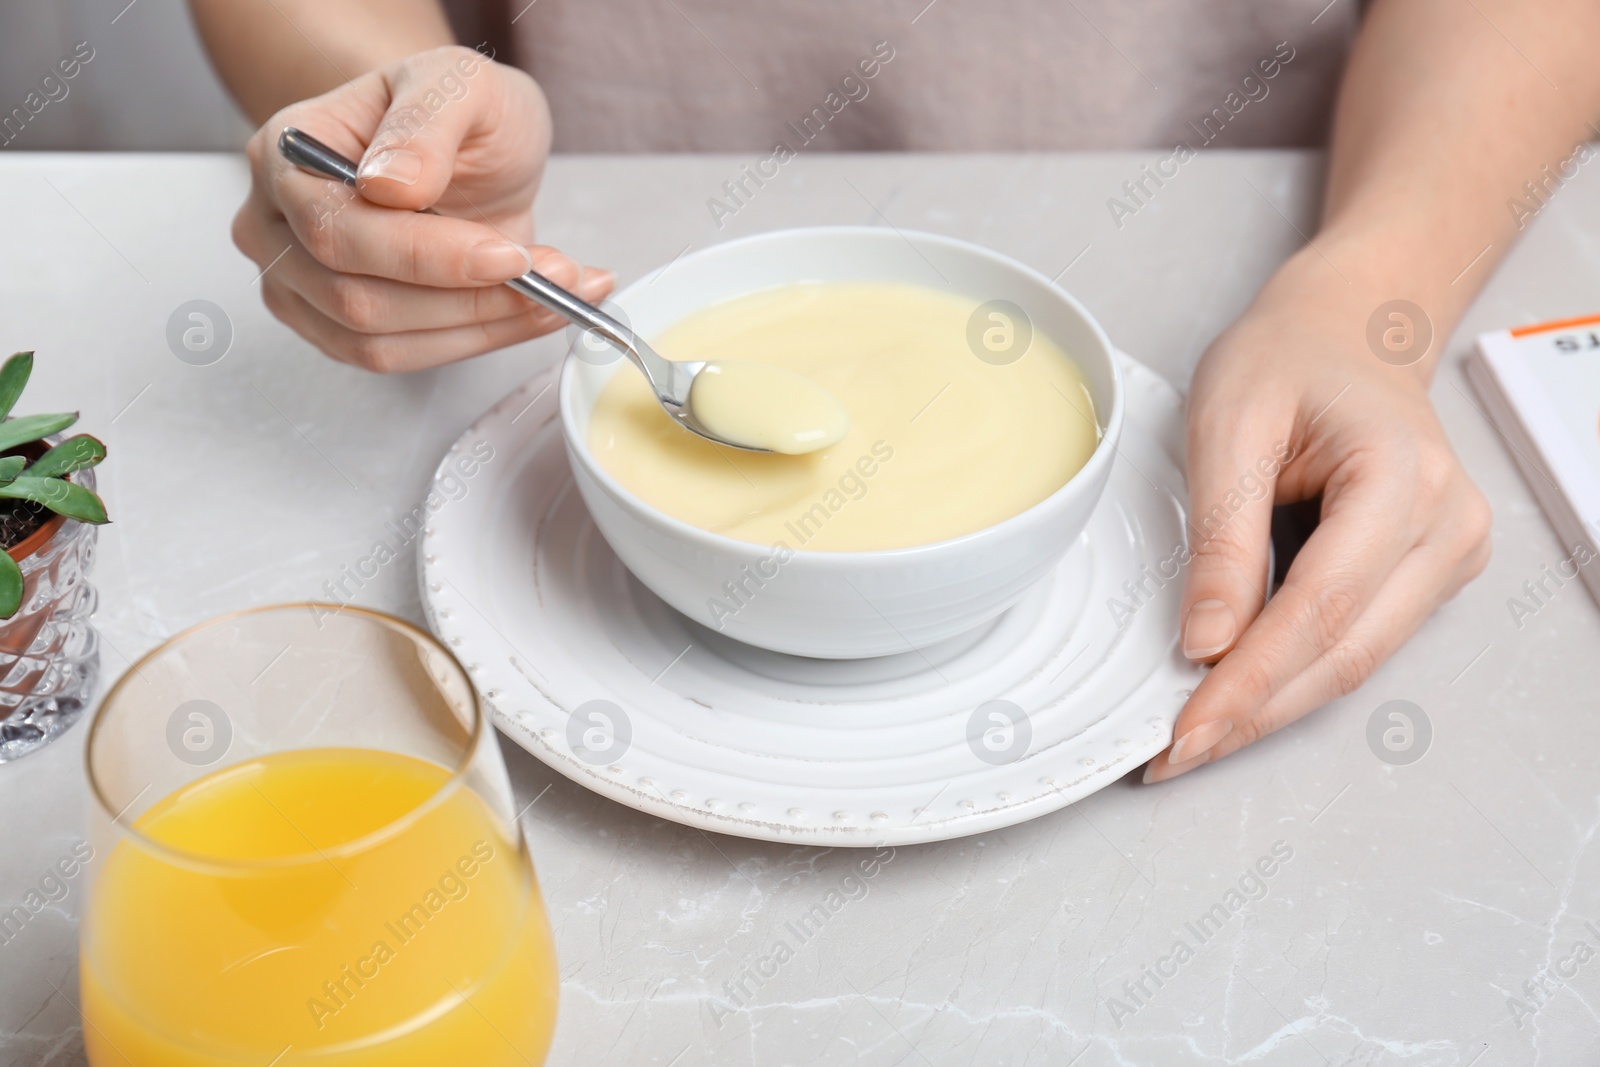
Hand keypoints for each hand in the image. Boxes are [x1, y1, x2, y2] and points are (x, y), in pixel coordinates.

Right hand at [234, 45, 612, 372]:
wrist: (465, 144)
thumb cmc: (452, 107)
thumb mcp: (458, 82)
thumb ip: (424, 122)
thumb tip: (390, 186)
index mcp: (286, 154)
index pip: (336, 229)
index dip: (425, 256)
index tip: (510, 256)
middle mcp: (276, 224)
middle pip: (357, 299)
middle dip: (470, 298)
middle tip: (557, 277)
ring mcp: (300, 286)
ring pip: (381, 342)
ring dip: (484, 326)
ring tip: (560, 291)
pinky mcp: (338, 329)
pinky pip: (403, 358)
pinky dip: (478, 340)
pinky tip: (533, 311)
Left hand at [1144, 250, 1491, 782]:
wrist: (1346, 329)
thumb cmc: (1287, 359)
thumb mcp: (1228, 428)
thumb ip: (1220, 539)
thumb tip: (1203, 643)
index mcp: (1404, 477)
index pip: (1321, 608)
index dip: (1249, 681)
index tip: (1186, 730)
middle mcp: (1447, 524)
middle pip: (1346, 653)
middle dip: (1255, 713)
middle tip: (1175, 755)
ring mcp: (1449, 553)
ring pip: (1356, 662)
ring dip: (1273, 706)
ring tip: (1194, 736)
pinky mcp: (1428, 572)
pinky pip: (1359, 641)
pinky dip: (1294, 675)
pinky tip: (1236, 693)